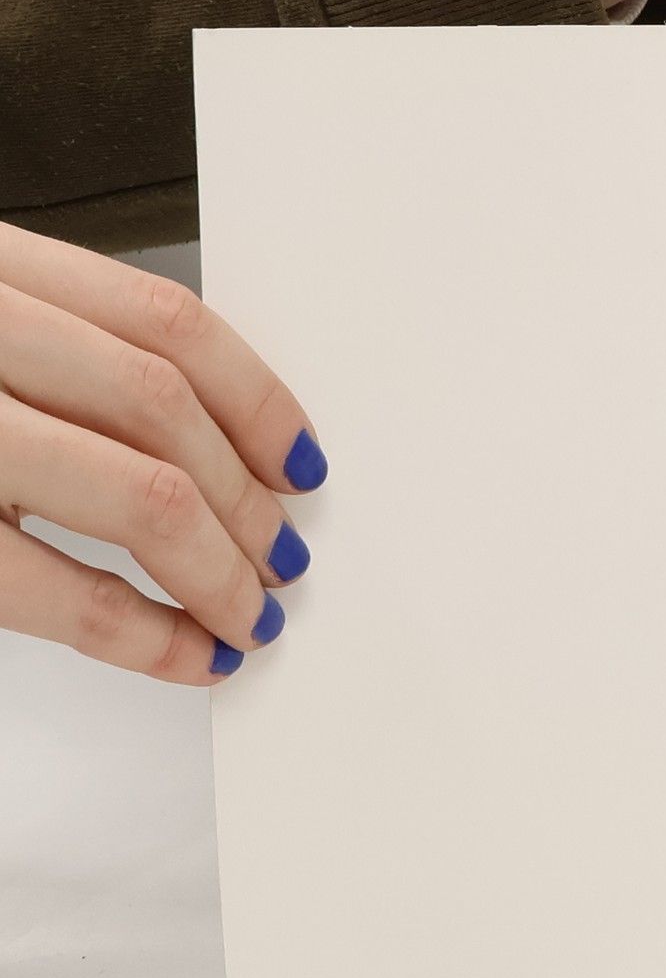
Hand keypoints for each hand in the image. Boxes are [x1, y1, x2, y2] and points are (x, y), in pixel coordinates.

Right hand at [0, 223, 325, 684]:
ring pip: (135, 490)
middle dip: (247, 497)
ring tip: (251, 612)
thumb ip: (48, 355)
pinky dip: (141, 632)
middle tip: (285, 556)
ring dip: (218, 566)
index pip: (166, 322)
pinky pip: (51, 589)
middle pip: (164, 409)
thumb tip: (202, 446)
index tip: (304, 462)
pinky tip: (186, 655)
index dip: (259, 399)